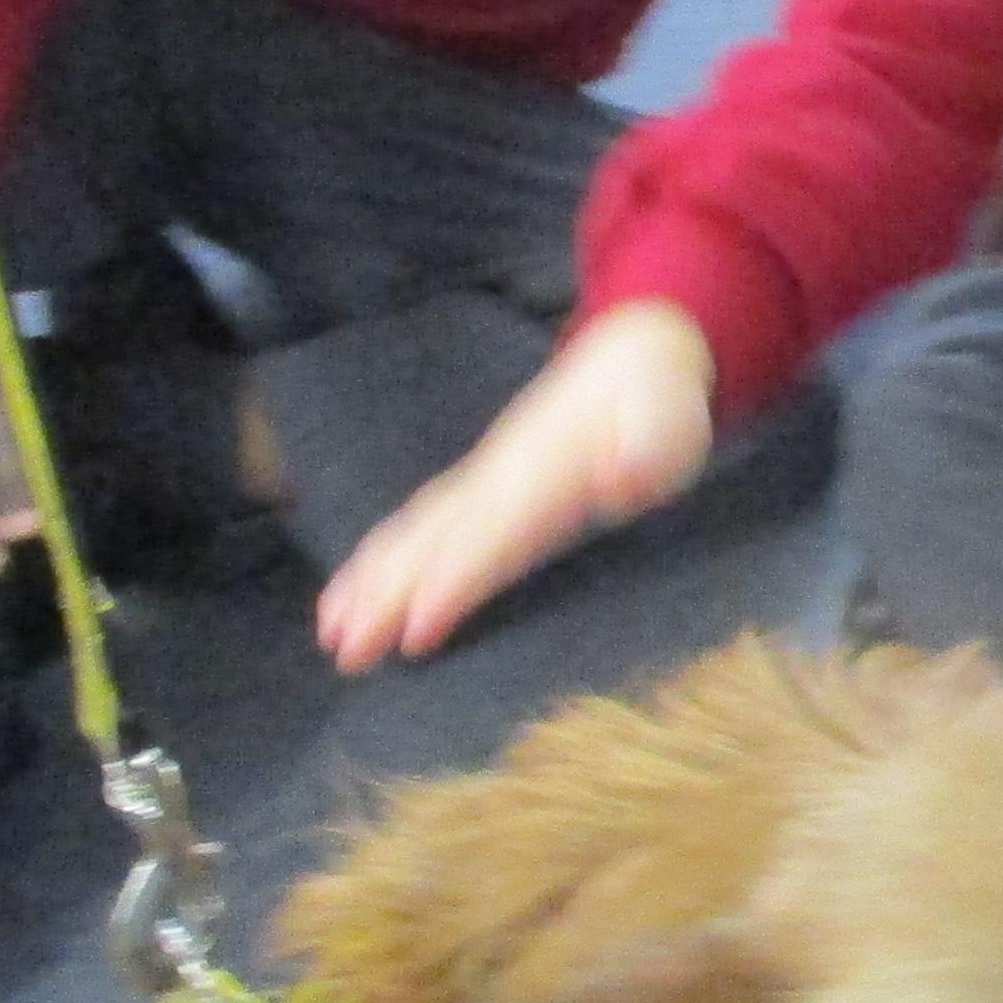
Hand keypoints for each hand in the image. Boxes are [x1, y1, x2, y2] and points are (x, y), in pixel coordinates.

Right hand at [318, 302, 715, 673]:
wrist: (629, 353)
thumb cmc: (657, 402)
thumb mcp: (673, 422)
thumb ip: (648, 450)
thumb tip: (619, 476)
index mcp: (548, 472)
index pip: (494, 533)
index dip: (455, 579)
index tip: (418, 626)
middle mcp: (502, 476)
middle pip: (437, 540)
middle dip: (389, 594)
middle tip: (346, 649)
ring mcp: (484, 478)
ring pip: (416, 532)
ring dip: (371, 581)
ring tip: (329, 631)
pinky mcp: (479, 485)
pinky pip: (419, 523)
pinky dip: (379, 557)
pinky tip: (348, 593)